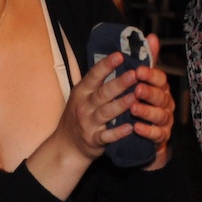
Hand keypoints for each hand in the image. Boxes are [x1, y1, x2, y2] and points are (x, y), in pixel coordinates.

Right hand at [57, 36, 175, 162]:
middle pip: (103, 93)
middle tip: (135, 74)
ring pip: (106, 112)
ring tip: (135, 96)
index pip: (94, 75)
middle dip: (119, 83)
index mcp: (82, 91)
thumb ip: (99, 79)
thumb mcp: (83, 94)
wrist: (66, 146)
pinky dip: (118, 133)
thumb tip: (117, 55)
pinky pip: (107, 136)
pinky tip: (130, 127)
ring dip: (121, 104)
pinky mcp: (94, 140)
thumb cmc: (80, 115)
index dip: (106, 65)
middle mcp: (84, 106)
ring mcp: (88, 123)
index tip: (120, 55)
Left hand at [127, 33, 176, 167]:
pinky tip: (137, 128)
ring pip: (160, 115)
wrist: (139, 134)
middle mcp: (165, 103)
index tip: (138, 70)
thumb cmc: (141, 102)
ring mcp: (164, 121)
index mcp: (160, 88)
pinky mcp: (160, 137)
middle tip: (136, 89)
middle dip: (149, 92)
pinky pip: (156, 134)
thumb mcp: (141, 81)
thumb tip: (151, 36)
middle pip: (161, 97)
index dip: (150, 75)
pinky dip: (147, 131)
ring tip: (133, 108)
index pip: (160, 79)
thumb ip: (147, 60)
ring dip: (147, 111)